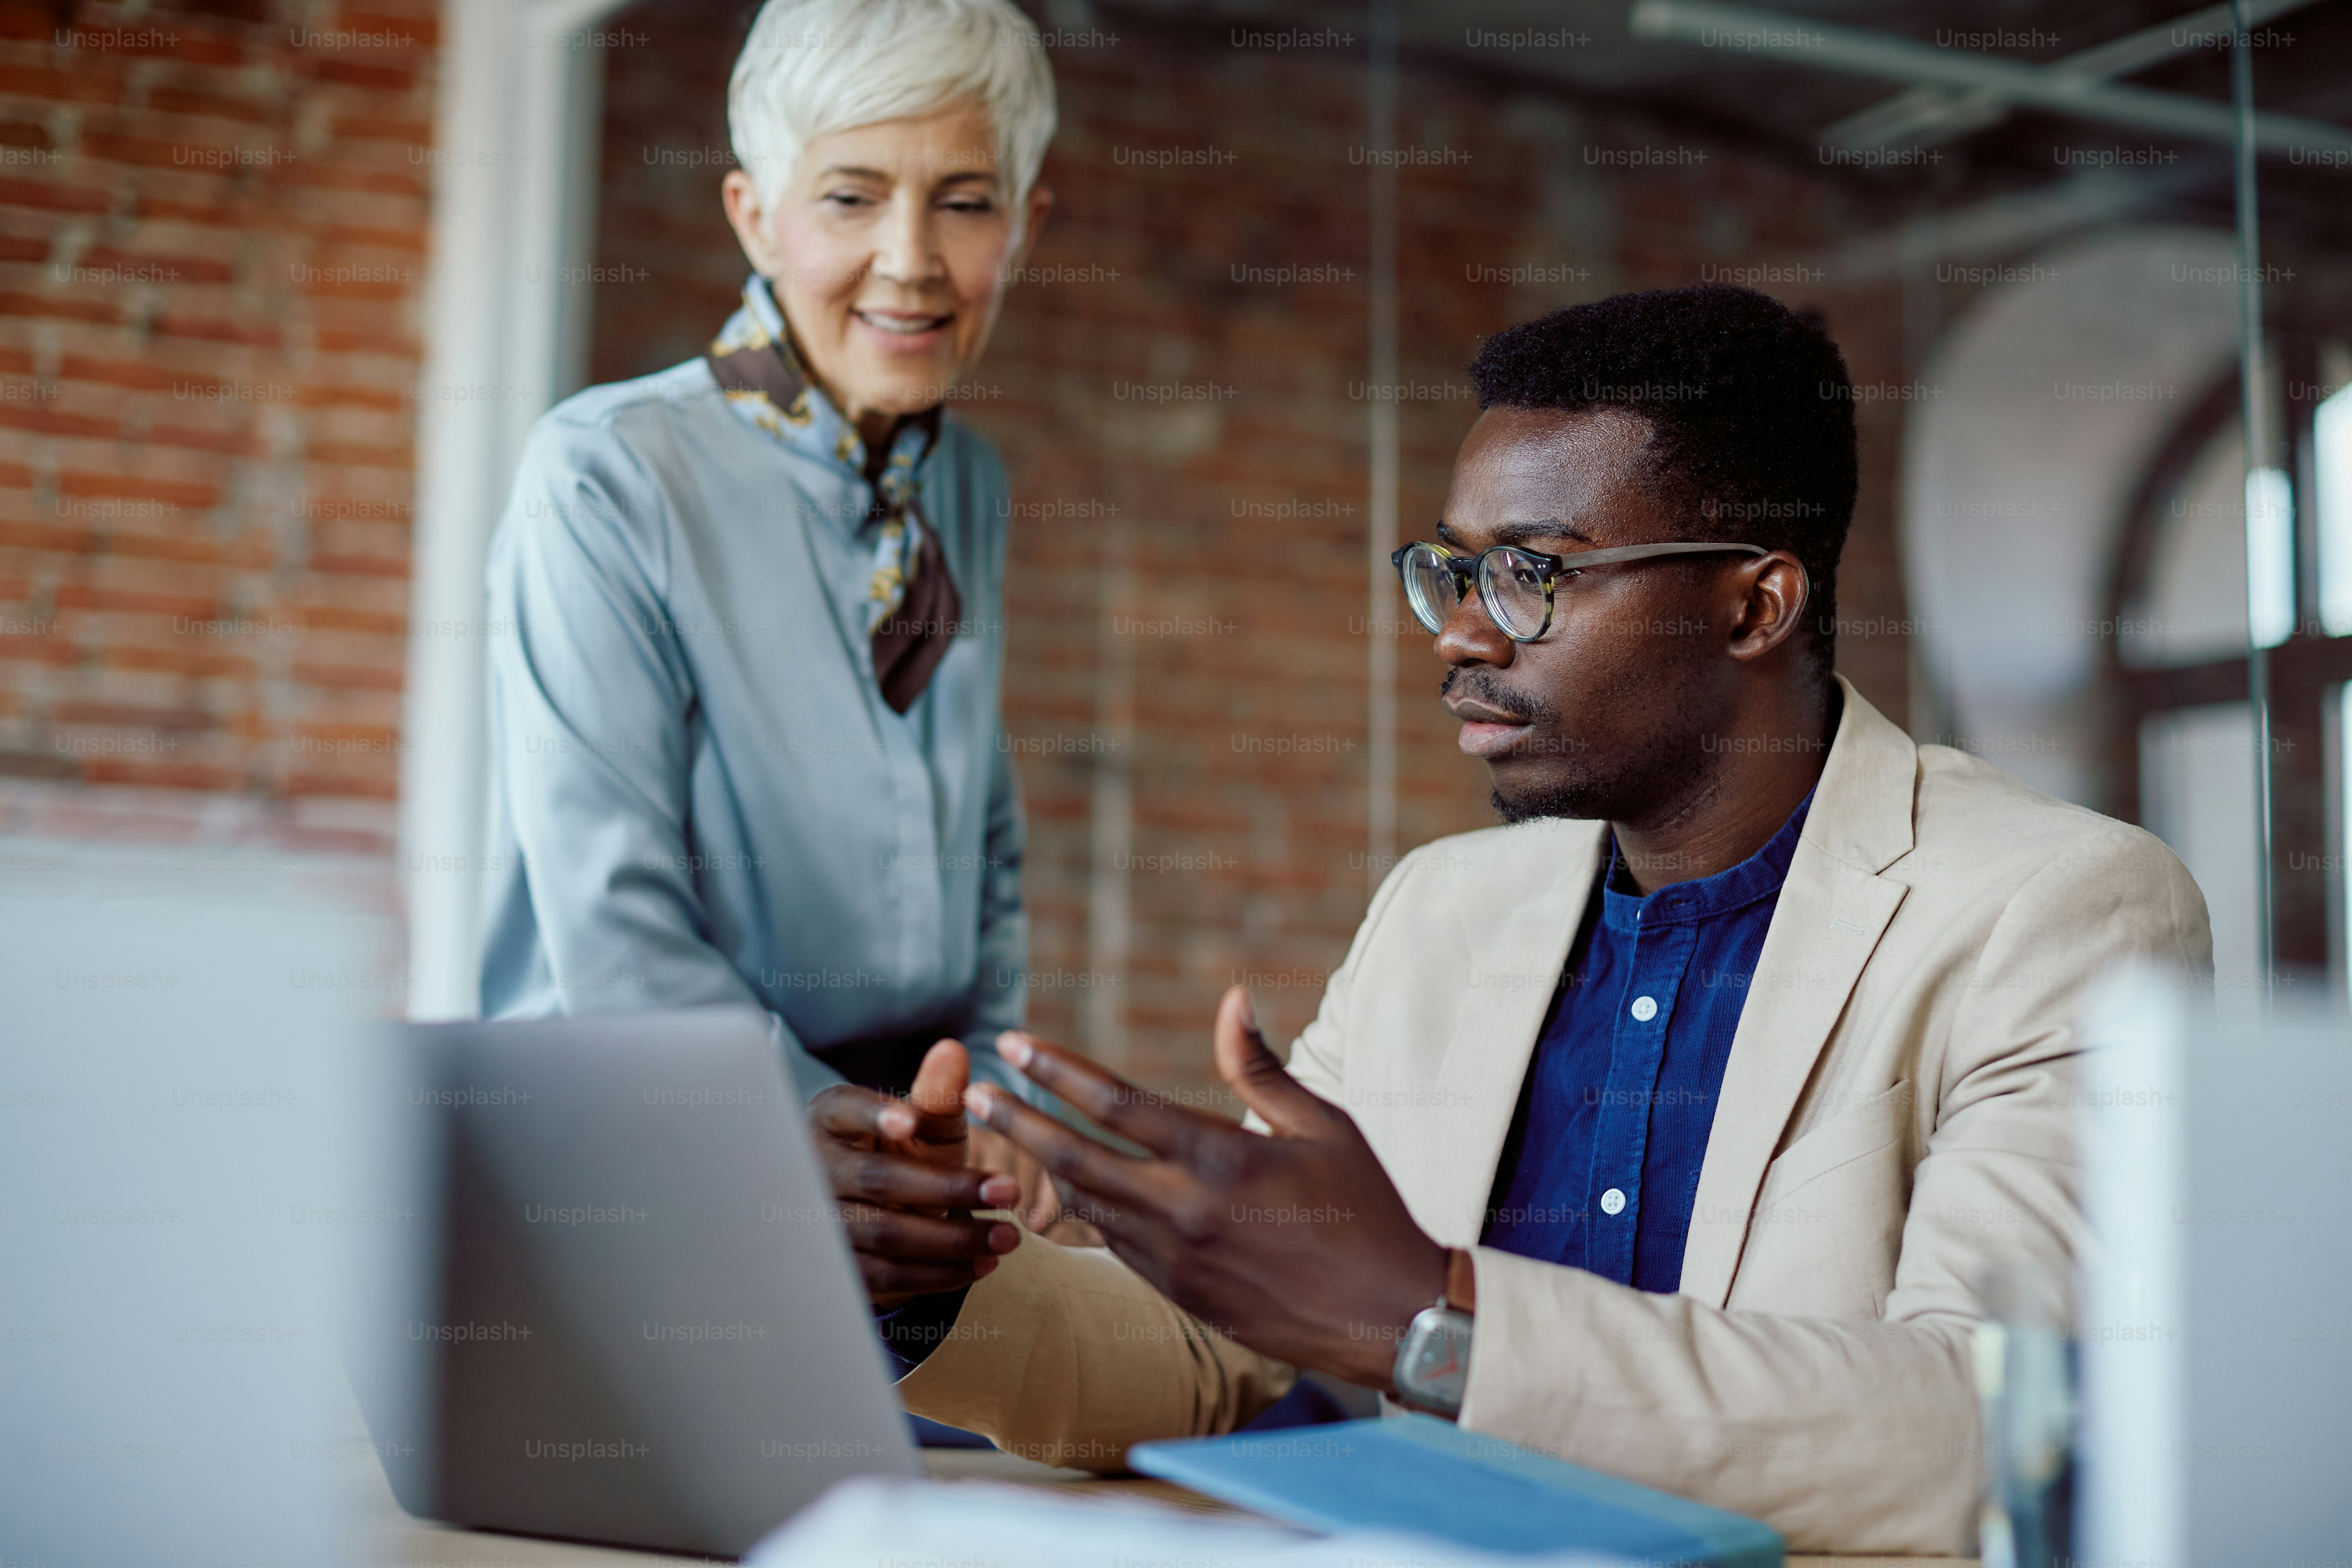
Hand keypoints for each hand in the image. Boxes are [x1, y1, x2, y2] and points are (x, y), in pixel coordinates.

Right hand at [809, 1039, 1022, 1306]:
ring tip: (1011, 1236)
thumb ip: (938, 1093)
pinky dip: (939, 1275)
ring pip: (885, 1233)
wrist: (881, 1213)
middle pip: (877, 1180)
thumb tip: (952, 1050)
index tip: (910, 1122)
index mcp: (832, 1117)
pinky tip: (983, 1265)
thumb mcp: (925, 1125)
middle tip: (1011, 1189)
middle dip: (948, 1189)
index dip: (875, 1116)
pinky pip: (887, 1276)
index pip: (847, 1111)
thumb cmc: (905, 1153)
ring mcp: (821, 1222)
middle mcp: (815, 1168)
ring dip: (954, 1239)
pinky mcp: (840, 1269)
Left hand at [963, 987, 1447, 1390]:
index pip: (1115, 1104)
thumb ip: (1260, 1067)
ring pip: (1087, 1203)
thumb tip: (1230, 998)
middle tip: (971, 1092)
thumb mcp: (1321, 1125)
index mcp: (1221, 1158)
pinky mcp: (1180, 1292)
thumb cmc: (1366, 1207)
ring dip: (1041, 1166)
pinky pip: (1114, 1243)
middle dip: (1015, 1120)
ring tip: (1006, 1133)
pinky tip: (1071, 1185)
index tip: (1012, 1043)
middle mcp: (1186, 1210)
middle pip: (1075, 1156)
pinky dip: (1087, 1209)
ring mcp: (1177, 1258)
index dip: (1055, 1070)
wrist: (1390, 1315)